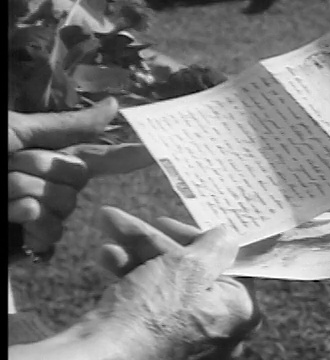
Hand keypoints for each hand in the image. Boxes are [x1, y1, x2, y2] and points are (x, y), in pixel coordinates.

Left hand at [8, 98, 154, 260]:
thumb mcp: (17, 132)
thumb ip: (70, 127)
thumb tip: (116, 105)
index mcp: (50, 156)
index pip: (101, 156)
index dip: (129, 155)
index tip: (159, 153)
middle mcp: (52, 184)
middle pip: (78, 179)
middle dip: (41, 168)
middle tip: (9, 164)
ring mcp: (42, 213)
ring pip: (63, 205)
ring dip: (25, 192)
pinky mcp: (29, 238)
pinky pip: (50, 230)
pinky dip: (26, 219)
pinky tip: (11, 216)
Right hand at [87, 207, 260, 358]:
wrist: (103, 358)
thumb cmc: (154, 315)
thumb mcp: (189, 267)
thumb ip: (214, 247)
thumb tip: (227, 237)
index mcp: (239, 311)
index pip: (227, 263)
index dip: (198, 238)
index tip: (173, 224)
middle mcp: (219, 328)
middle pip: (191, 270)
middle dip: (155, 240)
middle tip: (133, 220)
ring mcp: (187, 337)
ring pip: (165, 281)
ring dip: (136, 251)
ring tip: (110, 225)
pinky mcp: (156, 342)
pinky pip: (149, 301)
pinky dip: (129, 276)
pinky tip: (107, 254)